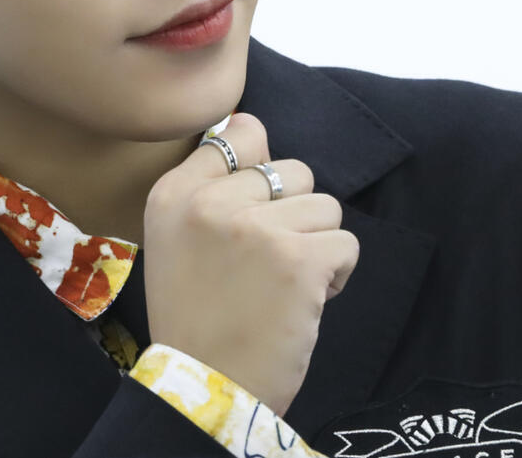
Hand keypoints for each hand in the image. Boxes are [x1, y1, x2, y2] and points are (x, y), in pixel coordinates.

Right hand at [141, 112, 360, 415]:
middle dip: (295, 214)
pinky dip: (336, 274)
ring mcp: (256, 229)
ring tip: (286, 283)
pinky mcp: (299, 261)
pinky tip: (305, 300)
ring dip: (318, 245)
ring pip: (326, 207)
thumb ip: (211, 190)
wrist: (205, 389)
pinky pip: (346, 244)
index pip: (242, 133)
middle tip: (269, 262)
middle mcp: (211, 202)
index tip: (255, 209)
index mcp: (174, 193)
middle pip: (294, 170)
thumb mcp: (175, 240)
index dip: (262, 169)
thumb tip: (258, 136)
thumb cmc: (197, 317)